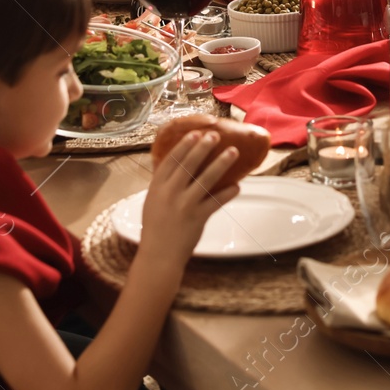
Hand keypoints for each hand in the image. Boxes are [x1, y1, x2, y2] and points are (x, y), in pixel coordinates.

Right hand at [138, 130, 240, 268]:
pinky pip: (216, 202)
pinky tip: (237, 186)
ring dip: (221, 164)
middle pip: (189, 165)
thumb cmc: (155, 228)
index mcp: (157, 187)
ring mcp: (184, 205)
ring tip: (232, 152)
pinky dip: (227, 193)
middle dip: (203, 148)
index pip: (171, 161)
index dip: (184, 146)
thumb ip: (163, 183)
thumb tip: (175, 164)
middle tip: (215, 135)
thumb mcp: (152, 201)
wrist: (159, 256)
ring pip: (206, 179)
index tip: (194, 134)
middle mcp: (170, 193)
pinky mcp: (198, 218)